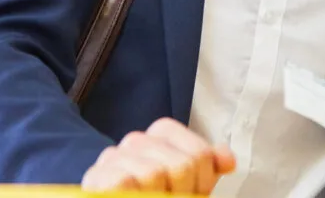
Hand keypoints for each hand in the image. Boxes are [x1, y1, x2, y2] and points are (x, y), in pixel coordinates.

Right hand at [81, 117, 235, 193]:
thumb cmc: (160, 195)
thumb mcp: (192, 181)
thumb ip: (211, 164)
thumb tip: (228, 161)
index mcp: (163, 133)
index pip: (199, 153)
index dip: (203, 180)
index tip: (196, 192)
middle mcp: (138, 140)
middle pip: (181, 165)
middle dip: (183, 193)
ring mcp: (114, 156)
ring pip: (154, 174)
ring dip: (159, 197)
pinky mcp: (96, 176)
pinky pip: (123, 181)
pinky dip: (133, 195)